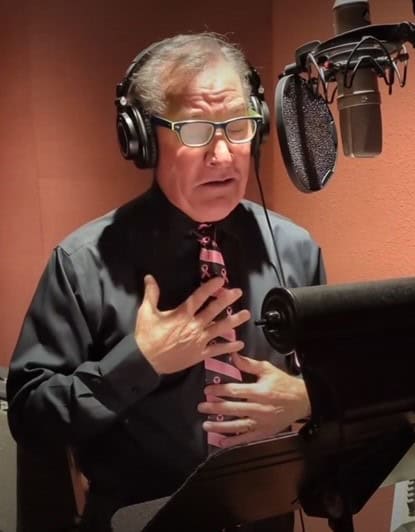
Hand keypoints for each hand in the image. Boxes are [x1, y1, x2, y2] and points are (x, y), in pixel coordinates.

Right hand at [135, 275, 250, 373]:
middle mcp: (193, 326)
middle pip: (214, 310)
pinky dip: (229, 347)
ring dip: (234, 321)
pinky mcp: (199, 354)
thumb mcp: (146, 312)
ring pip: (219, 329)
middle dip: (226, 300)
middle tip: (238, 292)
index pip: (199, 297)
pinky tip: (240, 343)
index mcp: (182, 314)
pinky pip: (217, 350)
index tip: (221, 280)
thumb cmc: (146, 336)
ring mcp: (198, 341)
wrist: (144, 361)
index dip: (211, 287)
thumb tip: (149, 277)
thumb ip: (151, 293)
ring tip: (246, 314)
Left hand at [197, 354, 309, 447]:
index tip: (207, 391)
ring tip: (205, 425)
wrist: (302, 400)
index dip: (219, 391)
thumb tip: (233, 356)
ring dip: (220, 425)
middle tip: (201, 407)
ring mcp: (261, 422)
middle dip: (214, 408)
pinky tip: (221, 441)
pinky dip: (234, 440)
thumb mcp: (267, 369)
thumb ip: (248, 364)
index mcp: (258, 391)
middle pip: (232, 408)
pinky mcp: (264, 432)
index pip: (234, 391)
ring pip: (237, 425)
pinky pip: (247, 438)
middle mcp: (258, 408)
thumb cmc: (283, 384)